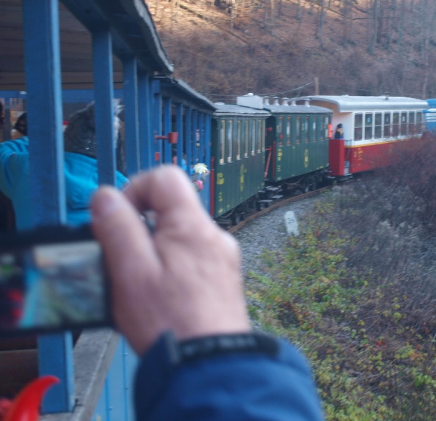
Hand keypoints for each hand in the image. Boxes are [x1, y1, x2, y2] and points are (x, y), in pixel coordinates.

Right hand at [91, 165, 250, 354]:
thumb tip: (105, 196)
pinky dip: (173, 272)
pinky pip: (192, 262)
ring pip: (180, 239)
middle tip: (123, 260)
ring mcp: (222, 259)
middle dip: (141, 228)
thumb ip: (117, 228)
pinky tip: (162, 300)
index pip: (165, 178)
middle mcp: (213, 236)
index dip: (134, 189)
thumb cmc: (171, 322)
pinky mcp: (224, 281)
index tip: (117, 218)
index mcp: (192, 226)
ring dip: (156, 254)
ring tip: (141, 286)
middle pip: (172, 210)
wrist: (210, 363)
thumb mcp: (130, 272)